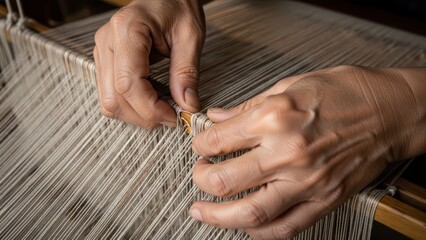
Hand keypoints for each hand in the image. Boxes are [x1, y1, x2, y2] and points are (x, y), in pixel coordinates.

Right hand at [94, 0, 204, 127]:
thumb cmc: (177, 5)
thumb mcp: (191, 35)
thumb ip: (187, 72)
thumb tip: (187, 106)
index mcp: (128, 29)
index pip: (128, 83)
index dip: (150, 108)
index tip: (174, 117)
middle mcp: (107, 41)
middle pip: (114, 98)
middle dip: (144, 116)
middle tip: (171, 117)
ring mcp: (102, 51)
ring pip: (108, 101)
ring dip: (136, 114)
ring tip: (162, 110)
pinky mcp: (105, 60)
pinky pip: (110, 94)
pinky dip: (130, 105)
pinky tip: (151, 100)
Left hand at [190, 66, 425, 238]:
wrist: (390, 111)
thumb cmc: (345, 92)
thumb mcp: (289, 85)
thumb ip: (248, 106)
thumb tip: (218, 117)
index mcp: (275, 117)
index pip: (218, 140)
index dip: (200, 144)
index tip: (201, 145)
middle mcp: (288, 152)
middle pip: (225, 181)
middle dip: (201, 180)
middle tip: (198, 176)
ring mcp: (307, 181)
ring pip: (250, 213)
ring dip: (218, 217)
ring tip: (202, 212)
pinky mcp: (324, 199)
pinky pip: (286, 227)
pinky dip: (259, 232)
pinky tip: (245, 226)